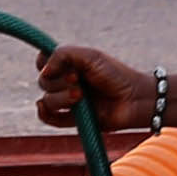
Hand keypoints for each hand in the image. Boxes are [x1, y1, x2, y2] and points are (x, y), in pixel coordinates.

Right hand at [35, 46, 161, 137]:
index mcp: (69, 64)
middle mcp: (66, 82)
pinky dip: (45, 113)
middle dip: (58, 81)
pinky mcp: (72, 120)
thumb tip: (43, 71)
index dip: (46, 62)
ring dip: (60, 97)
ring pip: (47, 100)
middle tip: (78, 79)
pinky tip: (46, 107)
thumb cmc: (115, 74)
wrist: (134, 99)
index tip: (61, 62)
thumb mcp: (89, 56)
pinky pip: (48, 119)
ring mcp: (68, 101)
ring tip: (81, 96)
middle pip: (43, 81)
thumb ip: (62, 55)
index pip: (42, 61)